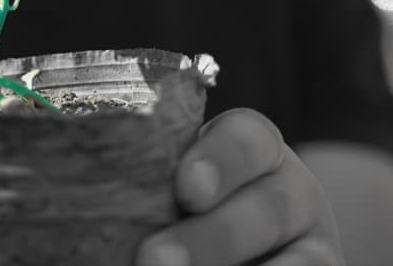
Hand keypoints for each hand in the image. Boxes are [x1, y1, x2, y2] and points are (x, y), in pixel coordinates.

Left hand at [135, 109, 343, 265]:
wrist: (251, 245)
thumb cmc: (185, 211)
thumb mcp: (174, 189)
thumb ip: (143, 190)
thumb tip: (76, 212)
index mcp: (255, 151)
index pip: (246, 139)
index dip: (219, 160)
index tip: (185, 189)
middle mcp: (294, 195)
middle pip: (265, 210)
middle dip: (211, 239)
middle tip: (152, 260)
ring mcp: (317, 249)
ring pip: (299, 265)